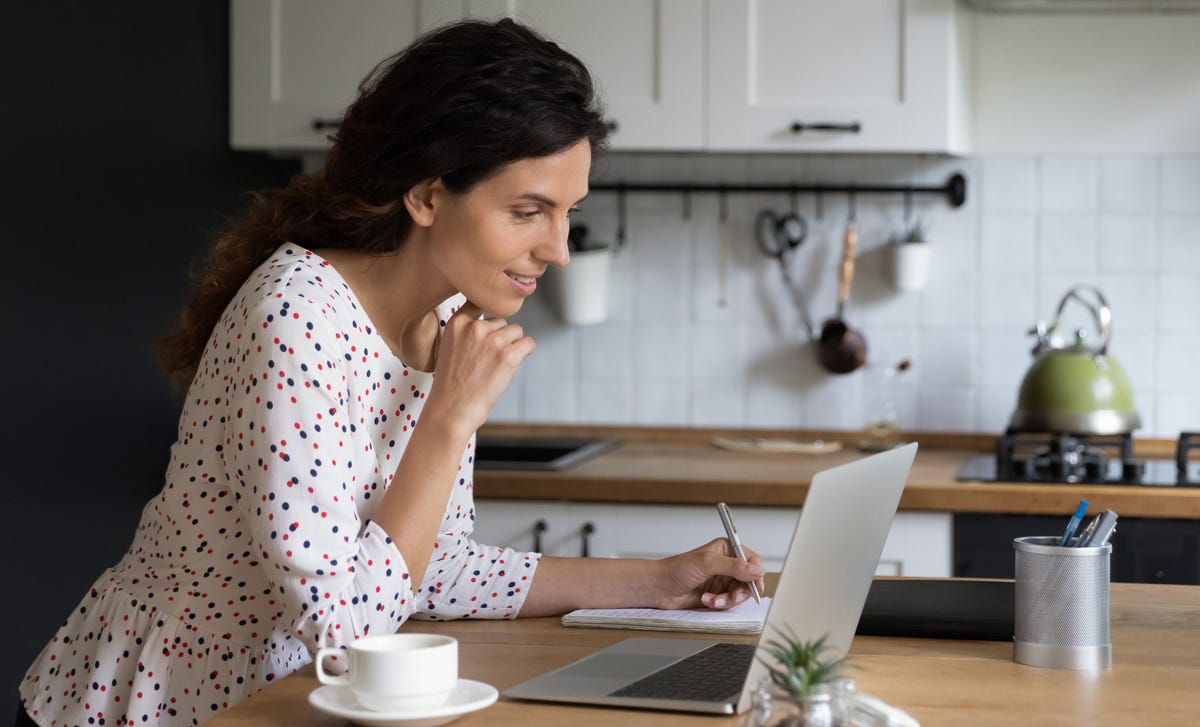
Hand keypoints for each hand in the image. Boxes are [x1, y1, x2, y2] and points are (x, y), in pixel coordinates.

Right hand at [427, 300, 533, 433]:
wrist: (452, 410)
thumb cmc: (451, 384)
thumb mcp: (449, 347)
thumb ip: (467, 331)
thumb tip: (493, 322)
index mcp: (457, 322)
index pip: (480, 302)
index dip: (488, 317)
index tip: (489, 327)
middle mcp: (475, 327)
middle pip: (501, 321)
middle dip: (500, 336)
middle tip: (489, 359)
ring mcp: (493, 340)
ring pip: (516, 331)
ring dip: (513, 345)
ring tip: (499, 364)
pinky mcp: (508, 355)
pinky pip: (528, 343)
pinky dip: (526, 351)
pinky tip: (517, 361)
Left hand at [654, 538, 765, 610]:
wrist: (660, 588)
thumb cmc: (677, 569)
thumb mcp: (707, 563)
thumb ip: (733, 566)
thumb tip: (756, 570)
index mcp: (726, 549)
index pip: (751, 559)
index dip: (756, 573)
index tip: (756, 586)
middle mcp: (726, 564)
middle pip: (748, 580)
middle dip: (741, 591)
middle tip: (733, 596)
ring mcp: (722, 580)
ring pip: (739, 594)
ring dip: (728, 599)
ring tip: (713, 599)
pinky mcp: (716, 594)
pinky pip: (728, 602)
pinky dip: (719, 603)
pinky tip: (706, 600)